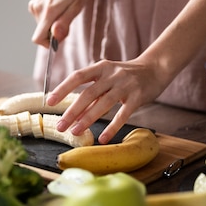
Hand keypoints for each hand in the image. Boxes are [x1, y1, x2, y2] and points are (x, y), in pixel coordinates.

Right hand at [28, 0, 86, 46]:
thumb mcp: (76, 6)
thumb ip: (65, 23)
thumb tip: (56, 37)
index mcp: (48, 12)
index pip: (38, 38)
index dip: (49, 43)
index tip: (60, 35)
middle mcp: (37, 10)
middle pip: (42, 33)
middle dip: (54, 32)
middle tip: (66, 17)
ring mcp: (34, 6)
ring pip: (42, 26)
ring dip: (53, 23)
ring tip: (63, 9)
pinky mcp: (34, 4)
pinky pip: (41, 19)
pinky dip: (50, 17)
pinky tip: (57, 6)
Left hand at [47, 59, 166, 143]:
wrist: (156, 68)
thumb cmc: (126, 75)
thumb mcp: (108, 76)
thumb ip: (94, 90)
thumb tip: (73, 111)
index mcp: (101, 67)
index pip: (78, 76)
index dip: (63, 89)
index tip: (50, 102)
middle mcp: (112, 74)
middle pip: (88, 93)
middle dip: (72, 111)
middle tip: (60, 126)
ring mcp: (125, 85)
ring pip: (103, 104)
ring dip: (87, 119)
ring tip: (75, 132)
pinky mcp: (138, 97)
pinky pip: (123, 114)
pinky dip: (112, 127)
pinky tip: (103, 138)